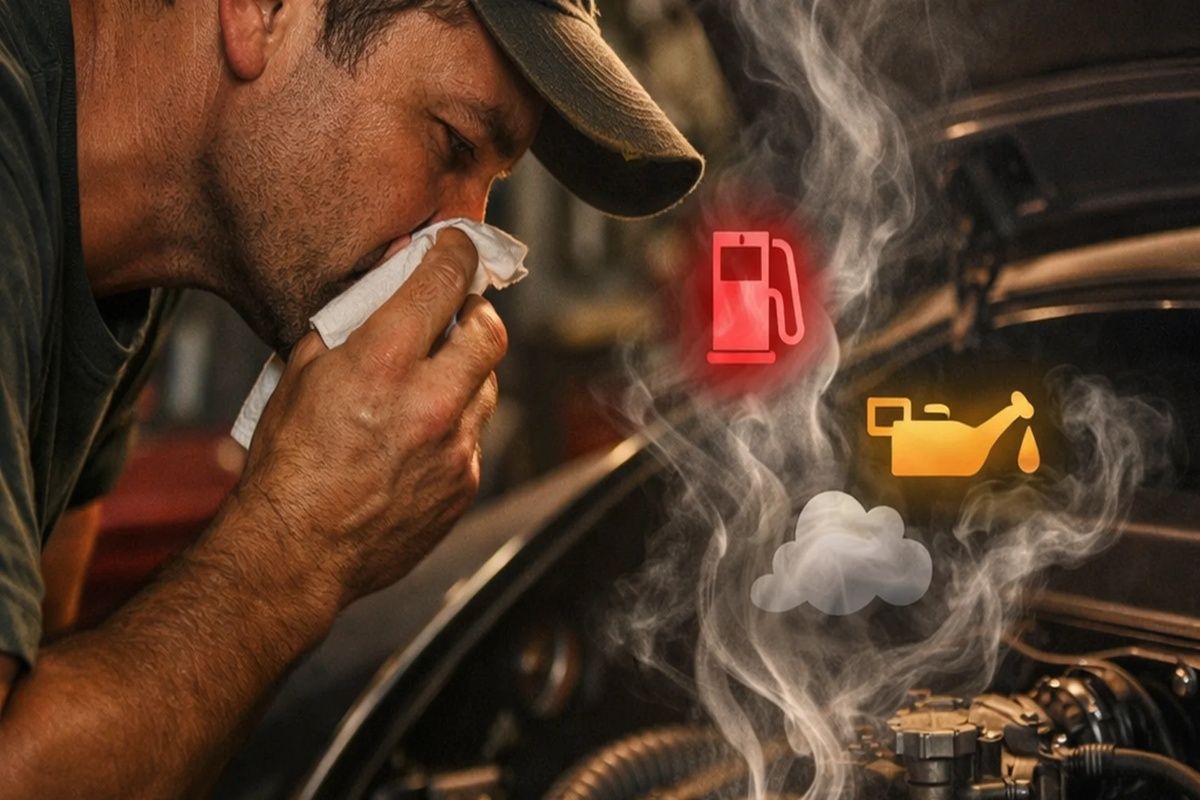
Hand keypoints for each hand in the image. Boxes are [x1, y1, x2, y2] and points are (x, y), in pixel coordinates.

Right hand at [234, 228, 504, 604]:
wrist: (297, 550)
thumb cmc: (288, 463)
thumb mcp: (301, 371)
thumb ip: (353, 319)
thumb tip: (391, 277)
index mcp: (382, 363)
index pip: (444, 282)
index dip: (458, 253)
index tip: (460, 247)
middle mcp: (429, 401)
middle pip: (491, 331)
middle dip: (477, 313)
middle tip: (457, 314)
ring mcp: (455, 446)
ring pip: (487, 385)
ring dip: (466, 373)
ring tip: (428, 381)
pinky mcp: (465, 483)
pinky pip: (475, 435)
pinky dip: (456, 424)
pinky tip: (419, 435)